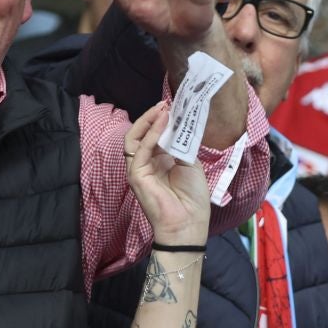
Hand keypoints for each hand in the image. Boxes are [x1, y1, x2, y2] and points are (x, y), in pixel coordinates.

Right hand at [126, 103, 209, 245]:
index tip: (173, 107)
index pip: (153, 135)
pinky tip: (162, 123)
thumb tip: (178, 123)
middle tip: (165, 104)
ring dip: (148, 121)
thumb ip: (181, 145)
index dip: (161, 120)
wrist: (189, 223)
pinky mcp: (136, 176)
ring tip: (162, 109)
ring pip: (134, 138)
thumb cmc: (192, 199)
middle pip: (140, 134)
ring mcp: (139, 170)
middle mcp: (146, 164)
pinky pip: (140, 150)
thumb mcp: (190, 163)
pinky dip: (150, 134)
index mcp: (159, 161)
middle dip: (152, 117)